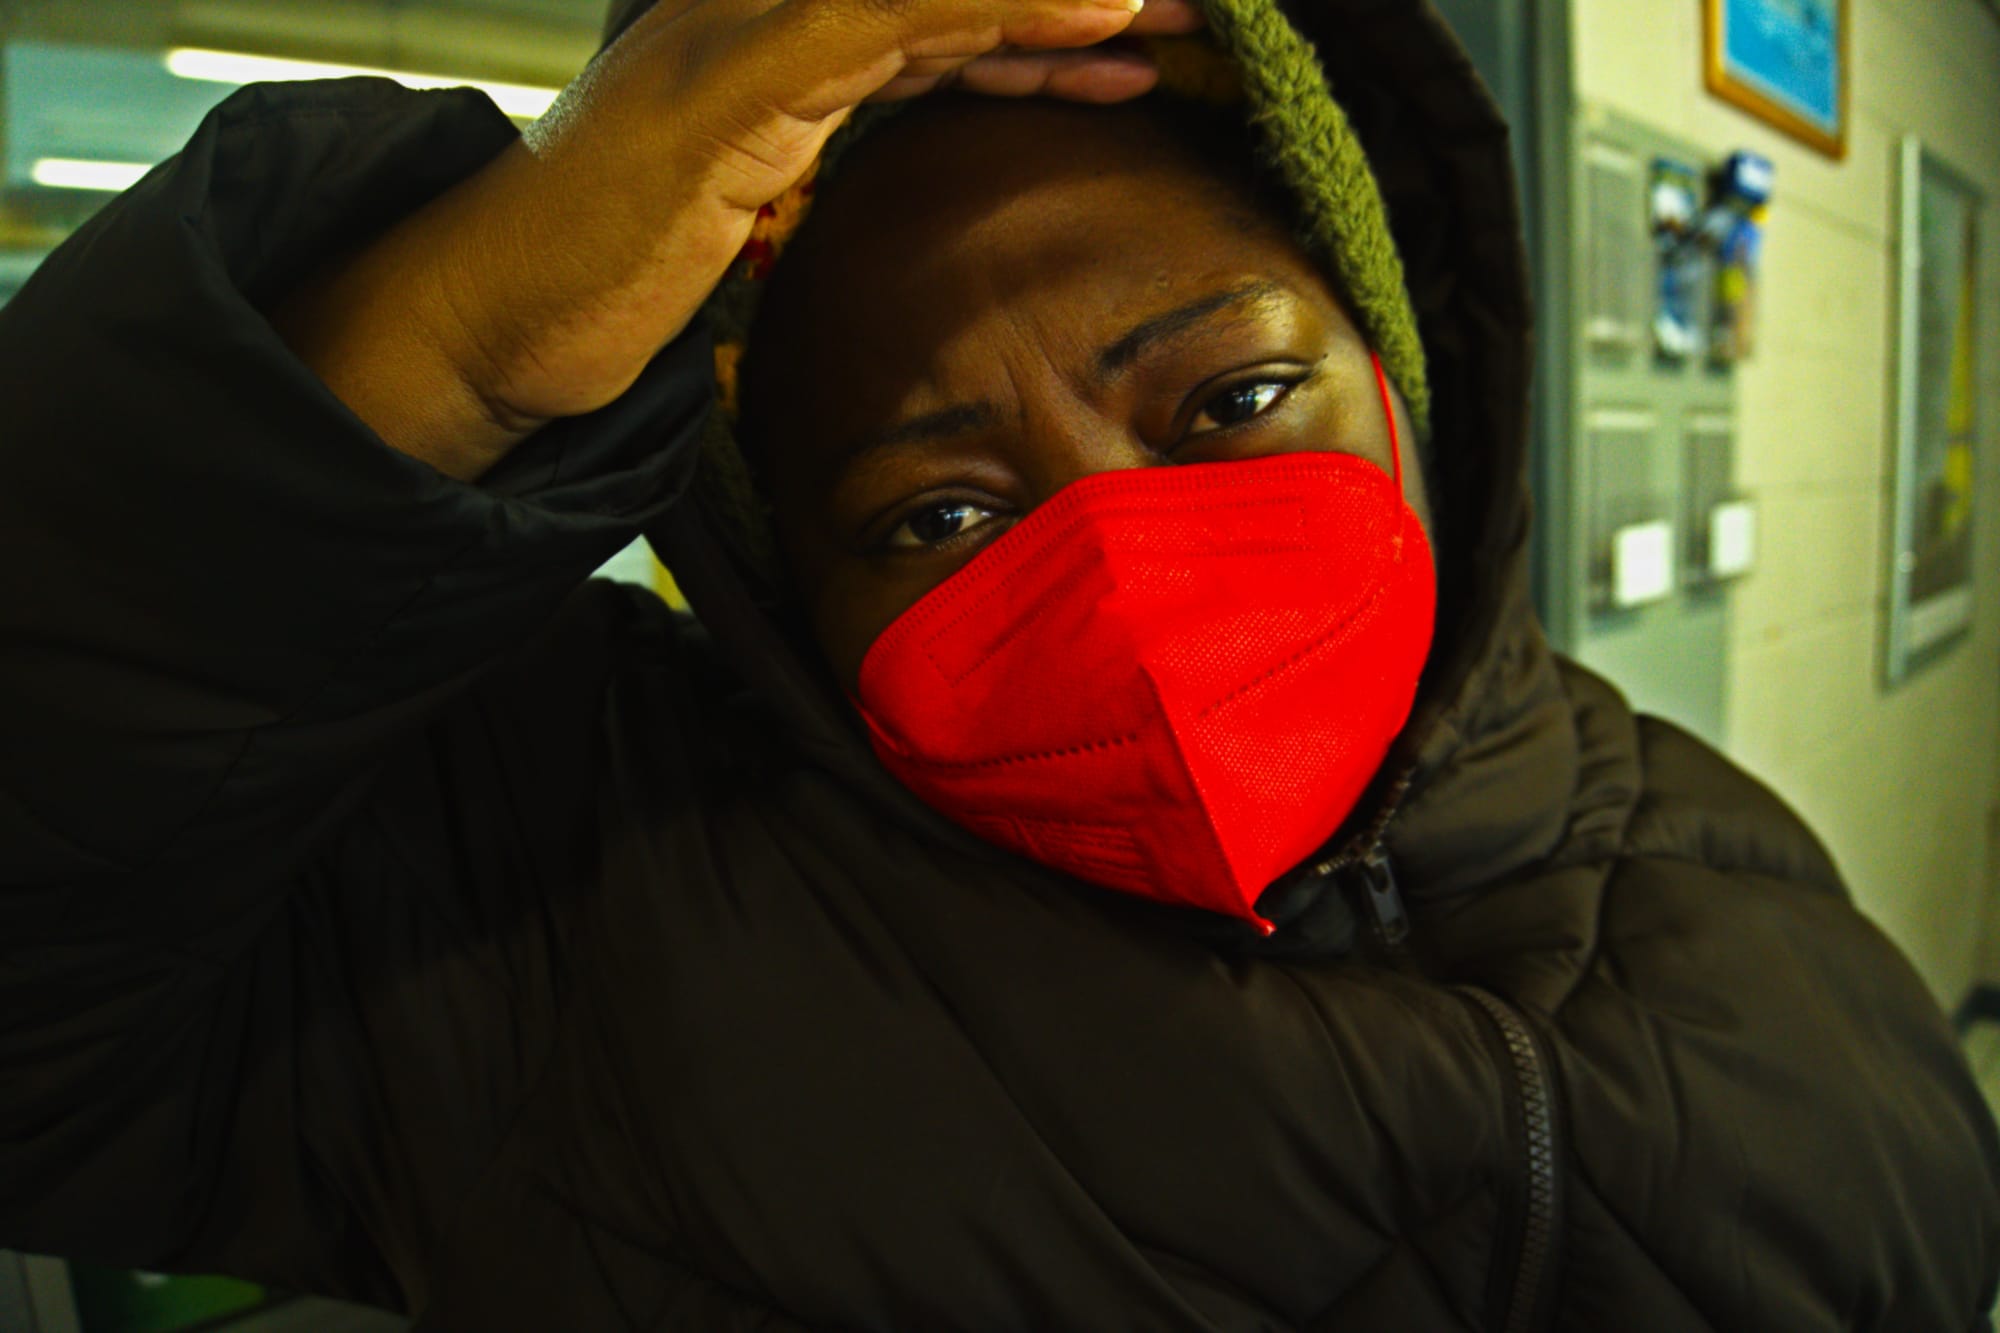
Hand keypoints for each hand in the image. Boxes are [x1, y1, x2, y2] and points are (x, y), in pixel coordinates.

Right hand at [270, 0, 1202, 479]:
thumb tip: (902, 149)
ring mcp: (739, 31)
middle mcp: (760, 6)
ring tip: (1168, 8)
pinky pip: (879, 25)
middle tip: (1196, 13)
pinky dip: (988, 13)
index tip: (1148, 27)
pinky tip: (1089, 14)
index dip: (1038, 17)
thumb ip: (825, 151)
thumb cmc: (615, 265)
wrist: (493, 312)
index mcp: (778, 30)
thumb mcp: (750, 194)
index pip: (934, 9)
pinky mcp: (728, 86)